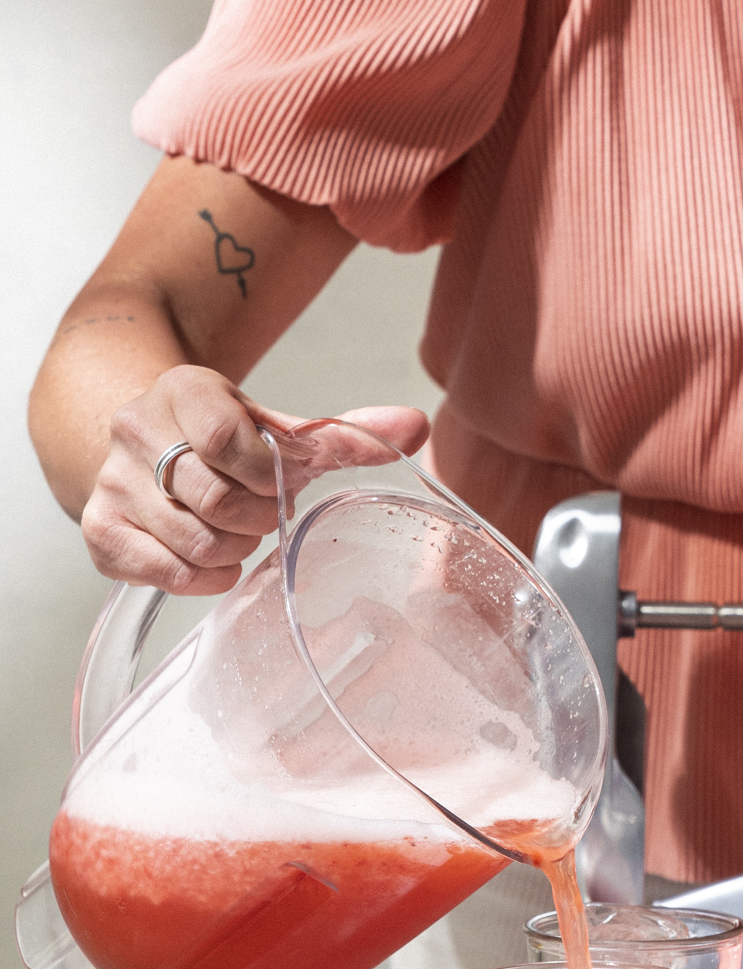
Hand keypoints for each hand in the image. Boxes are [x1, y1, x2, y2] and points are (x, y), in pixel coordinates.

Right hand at [80, 365, 430, 593]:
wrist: (150, 440)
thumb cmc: (226, 440)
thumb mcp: (279, 427)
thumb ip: (345, 433)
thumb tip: (416, 426)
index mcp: (183, 391)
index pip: (227, 441)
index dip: (267, 475)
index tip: (281, 482)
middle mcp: (135, 430)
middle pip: (215, 500)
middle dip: (257, 518)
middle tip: (264, 513)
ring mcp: (110, 483)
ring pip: (192, 541)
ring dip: (233, 549)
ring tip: (238, 530)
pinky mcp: (100, 530)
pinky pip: (163, 573)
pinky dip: (203, 577)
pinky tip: (214, 560)